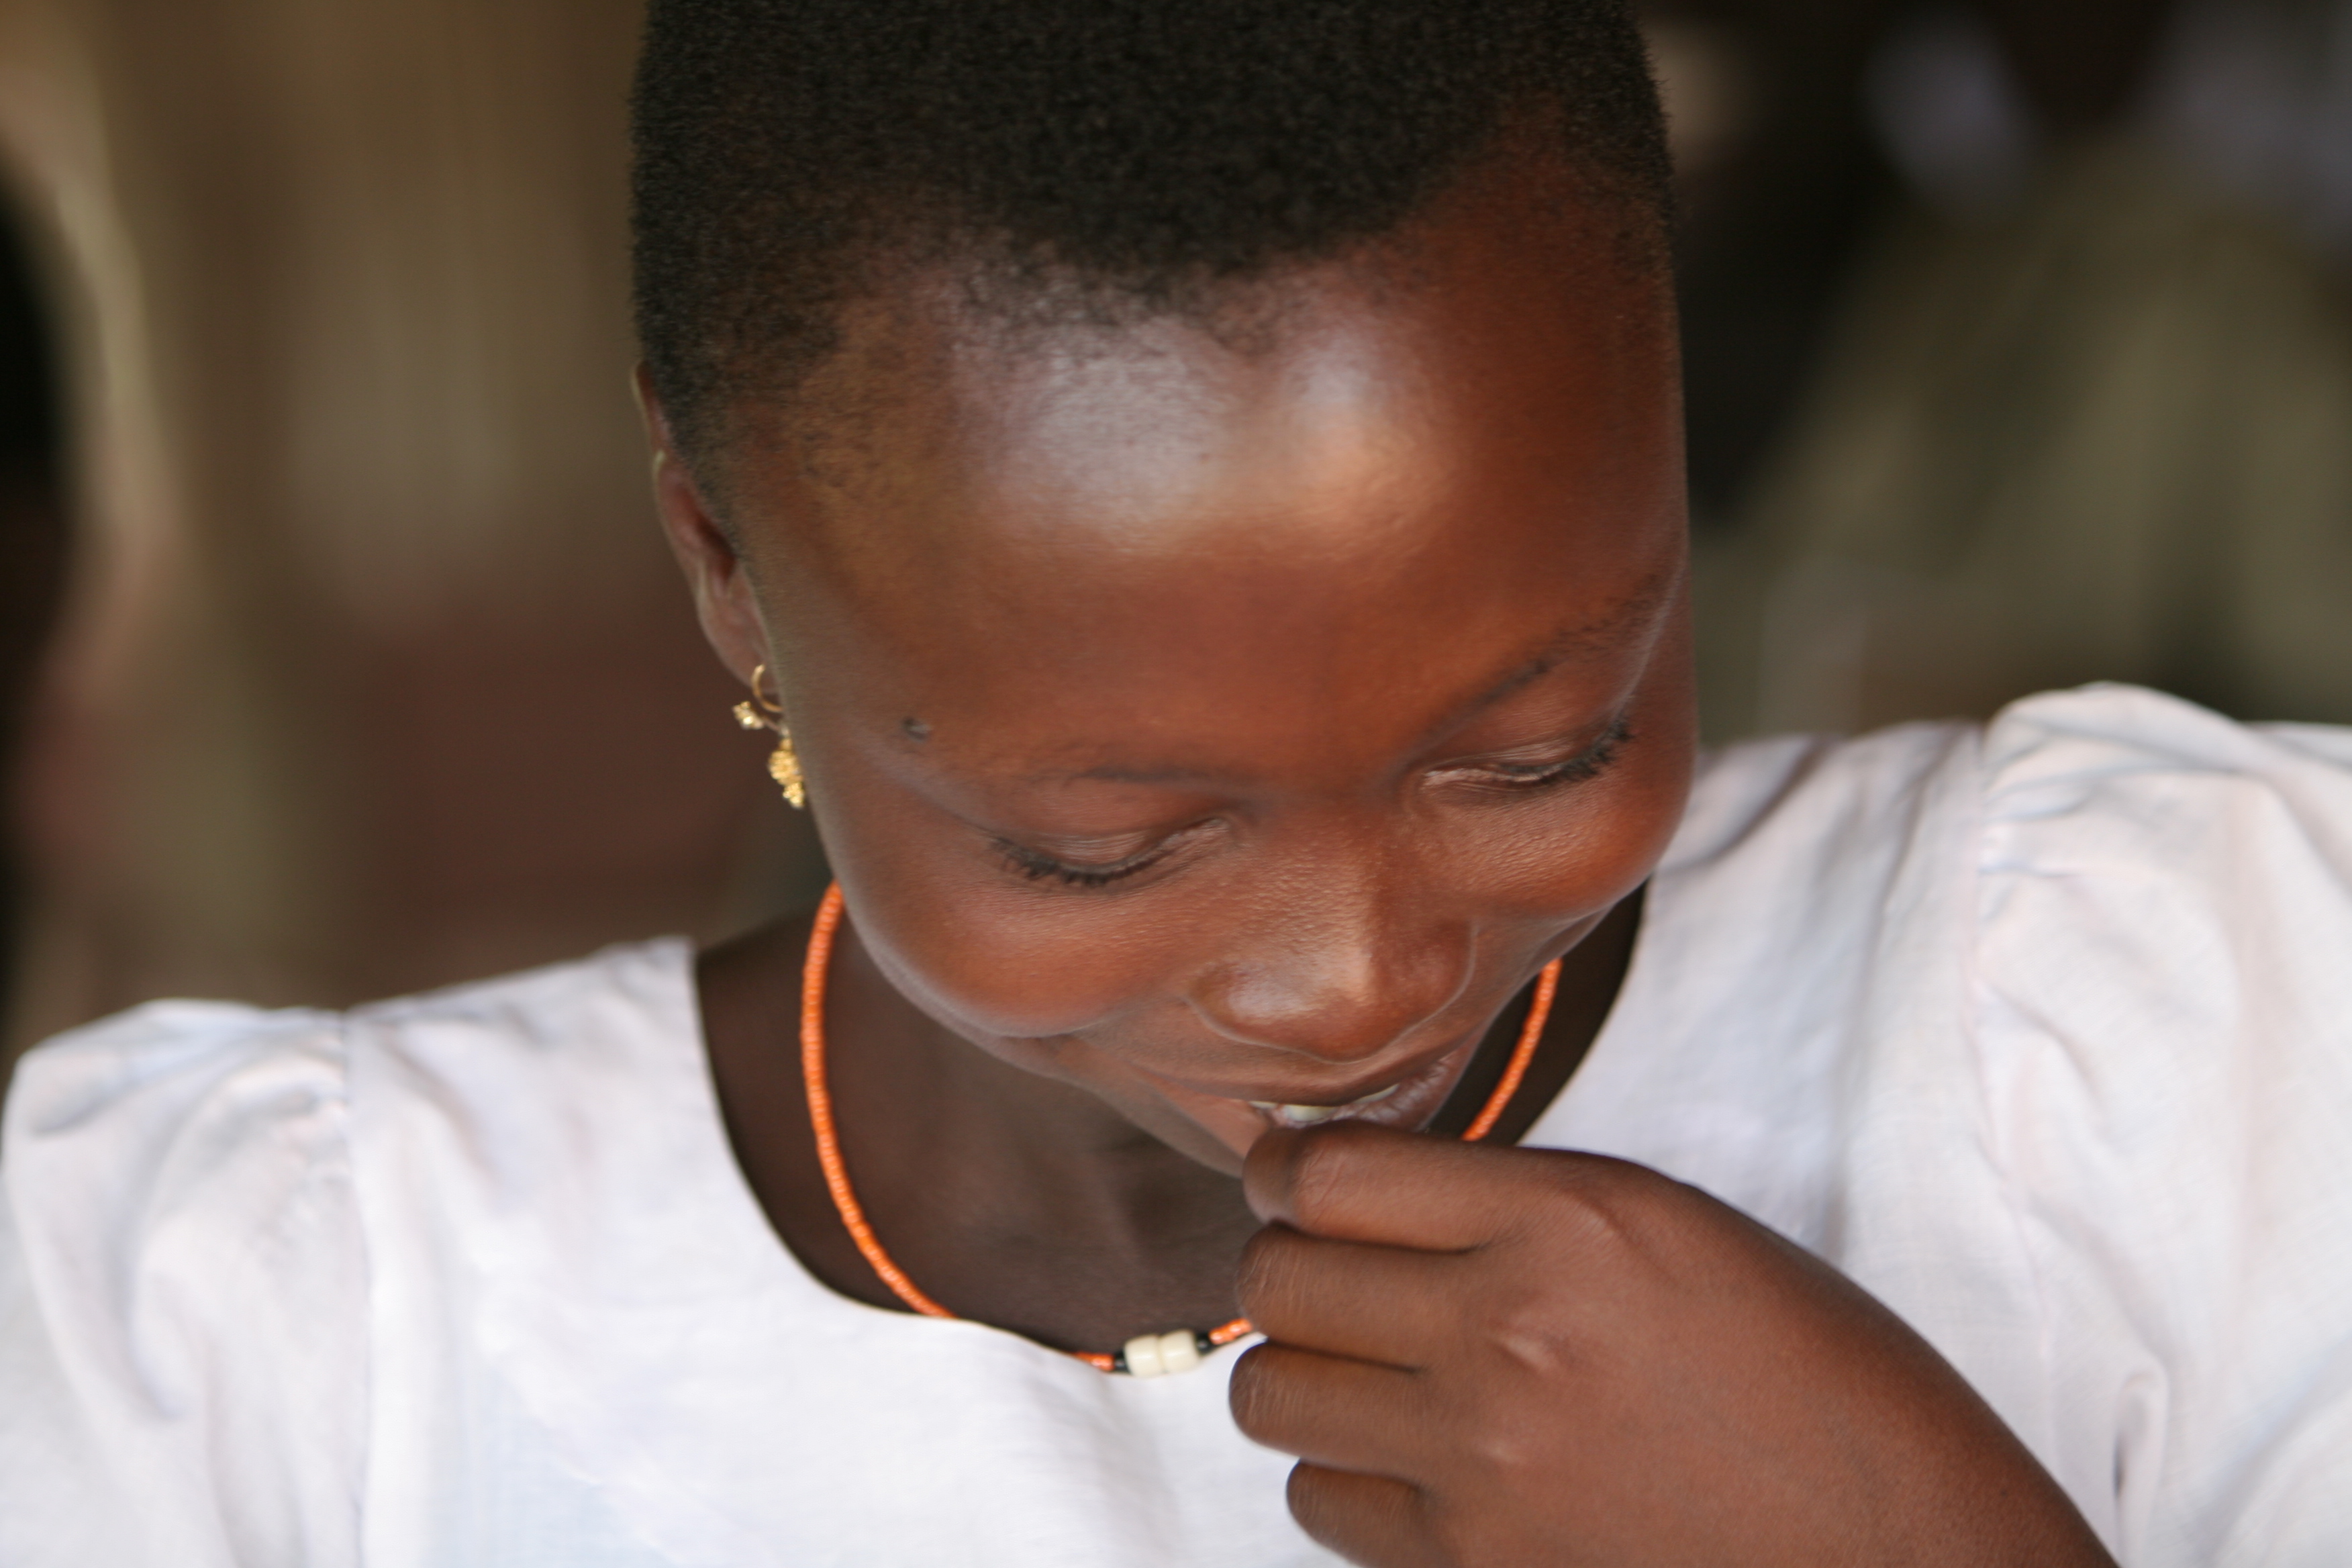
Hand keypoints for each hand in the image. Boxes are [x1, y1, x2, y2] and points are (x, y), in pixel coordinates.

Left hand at [1229, 1125, 2115, 1566]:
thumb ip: (1519, 1202)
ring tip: (1358, 1368)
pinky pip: (1323, 1504)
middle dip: (1278, 1265)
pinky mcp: (1475, 1565)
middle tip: (1318, 1269)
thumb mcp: (1680, 1231)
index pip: (1331, 1173)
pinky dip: (1344, 1478)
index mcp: (1571, 1220)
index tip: (1286, 1175)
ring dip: (1298, 1373)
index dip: (1285, 1168)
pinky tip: (1410, 1461)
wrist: (1905, 1556)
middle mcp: (1509, 1331)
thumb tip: (1373, 1189)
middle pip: (1275, 1281)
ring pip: (1272, 1396)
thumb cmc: (1821, 1383)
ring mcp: (1484, 1461)